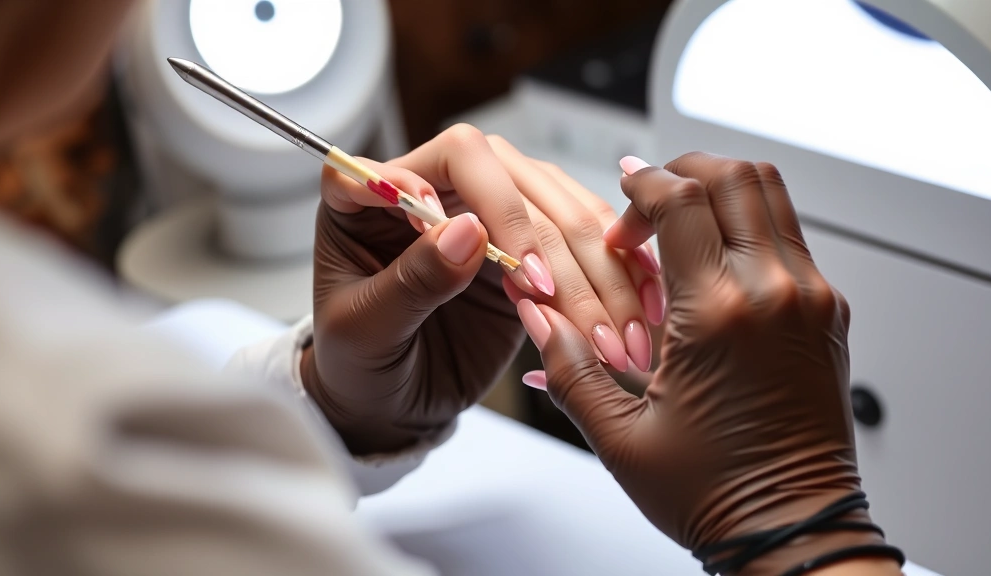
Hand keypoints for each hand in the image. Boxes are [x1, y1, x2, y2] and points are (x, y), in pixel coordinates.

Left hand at [301, 126, 658, 454]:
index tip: (506, 263)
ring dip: (597, 271)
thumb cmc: (356, 364)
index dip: (488, 196)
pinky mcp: (529, 248)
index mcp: (377, 190)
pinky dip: (615, 278)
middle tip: (568, 310)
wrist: (386, 404)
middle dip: (553, 247)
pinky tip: (634, 313)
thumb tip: (468, 230)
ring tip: (613, 335)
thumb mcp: (363, 331)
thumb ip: (411, 281)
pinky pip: (584, 246)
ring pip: (562, 212)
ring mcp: (489, 213)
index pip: (454, 156)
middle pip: (520, 180)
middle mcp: (438, 186)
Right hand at [521, 153, 887, 574]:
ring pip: (771, 195)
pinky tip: (713, 265)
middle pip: (734, 177)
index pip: (680, 199)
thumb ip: (568, 368)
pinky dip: (748, 226)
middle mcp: (774, 293)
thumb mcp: (620, 438)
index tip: (620, 195)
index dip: (640, 186)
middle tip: (646, 201)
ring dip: (719, 193)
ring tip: (680, 224)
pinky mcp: (828, 313)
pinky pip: (789, 236)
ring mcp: (810, 299)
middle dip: (681, 172)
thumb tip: (539, 318)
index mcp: (718, 316)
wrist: (794, 532)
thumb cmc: (717, 494)